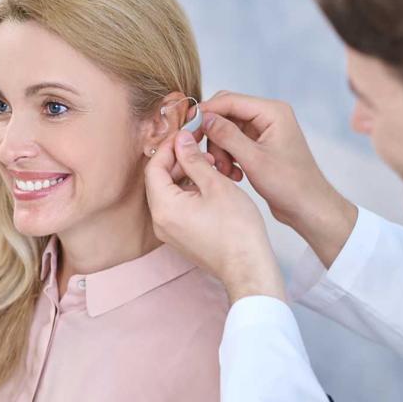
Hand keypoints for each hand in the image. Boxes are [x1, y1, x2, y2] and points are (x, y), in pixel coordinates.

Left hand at [145, 131, 285, 304]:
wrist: (248, 266)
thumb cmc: (237, 230)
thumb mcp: (216, 185)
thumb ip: (194, 160)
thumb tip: (181, 140)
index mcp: (164, 207)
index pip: (154, 166)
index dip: (169, 147)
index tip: (186, 135)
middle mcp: (160, 222)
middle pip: (159, 180)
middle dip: (178, 160)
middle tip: (200, 147)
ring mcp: (169, 232)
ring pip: (169, 194)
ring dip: (185, 176)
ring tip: (211, 166)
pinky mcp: (181, 238)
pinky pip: (177, 208)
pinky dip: (189, 192)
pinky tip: (210, 185)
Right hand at [195, 91, 357, 267]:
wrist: (308, 207)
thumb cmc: (290, 184)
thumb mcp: (253, 160)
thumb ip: (227, 136)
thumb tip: (204, 118)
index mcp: (272, 112)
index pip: (230, 100)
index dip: (207, 112)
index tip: (187, 128)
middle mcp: (269, 116)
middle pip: (227, 114)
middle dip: (214, 135)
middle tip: (208, 157)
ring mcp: (264, 131)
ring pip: (227, 131)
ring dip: (221, 150)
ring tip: (226, 172)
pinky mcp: (260, 146)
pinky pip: (234, 144)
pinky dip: (229, 157)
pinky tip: (234, 175)